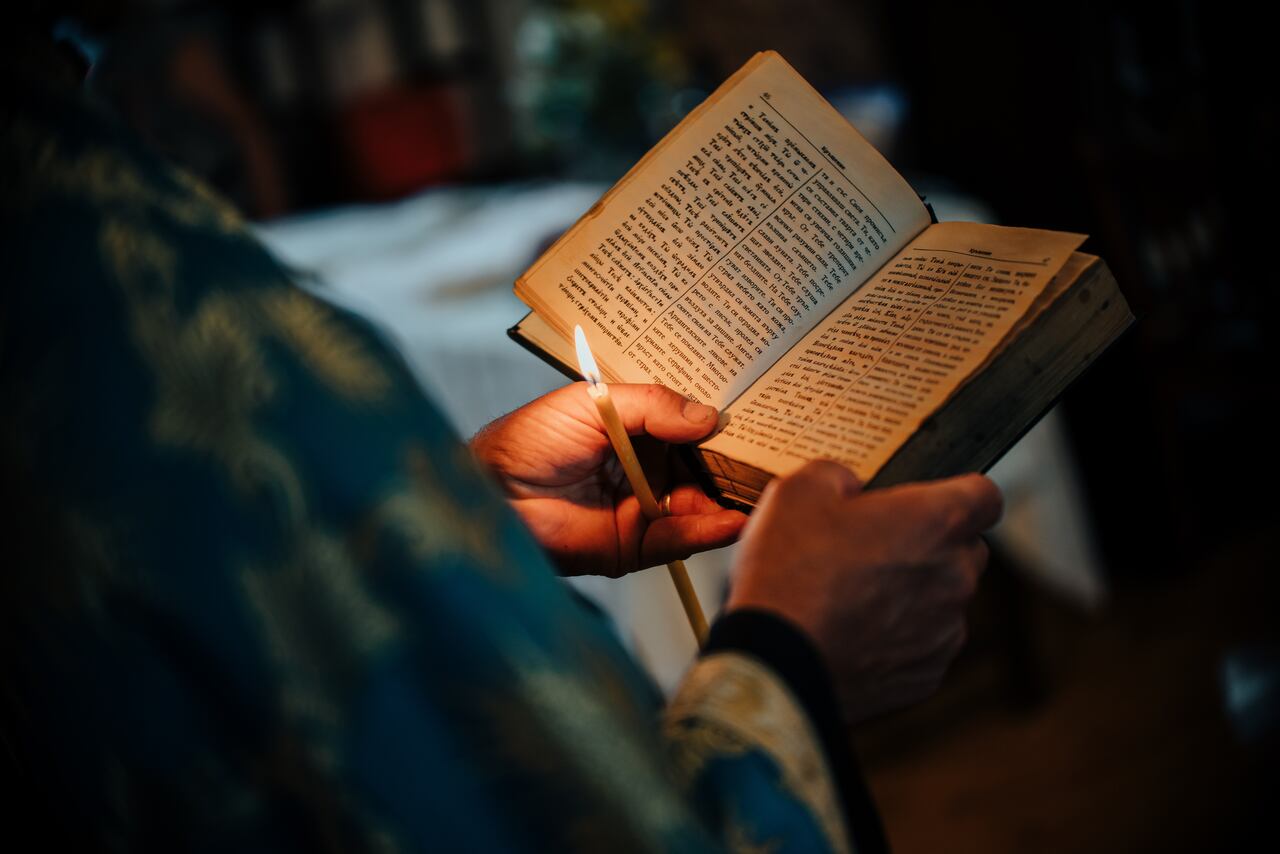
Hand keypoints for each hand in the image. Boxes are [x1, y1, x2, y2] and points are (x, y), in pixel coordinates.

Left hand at [470, 383, 747, 576]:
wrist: (491, 494)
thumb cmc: (531, 439)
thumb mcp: (594, 403)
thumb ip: (653, 406)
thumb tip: (711, 417)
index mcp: (637, 430)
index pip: (691, 426)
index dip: (722, 424)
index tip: (763, 415)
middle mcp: (647, 468)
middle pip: (706, 468)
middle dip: (738, 464)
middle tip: (780, 455)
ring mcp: (645, 508)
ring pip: (702, 505)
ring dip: (734, 500)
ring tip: (768, 489)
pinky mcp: (636, 546)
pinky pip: (681, 539)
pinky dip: (709, 531)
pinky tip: (733, 519)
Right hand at [727, 460, 1001, 722]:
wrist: (774, 662)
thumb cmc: (788, 573)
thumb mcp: (798, 492)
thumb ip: (839, 475)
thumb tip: (848, 487)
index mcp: (936, 523)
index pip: (984, 495)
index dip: (959, 493)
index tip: (930, 500)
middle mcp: (955, 577)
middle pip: (965, 551)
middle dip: (930, 546)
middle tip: (874, 548)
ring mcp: (945, 632)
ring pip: (943, 602)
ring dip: (913, 595)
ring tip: (853, 598)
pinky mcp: (926, 676)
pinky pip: (923, 646)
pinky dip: (898, 639)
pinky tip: (853, 634)